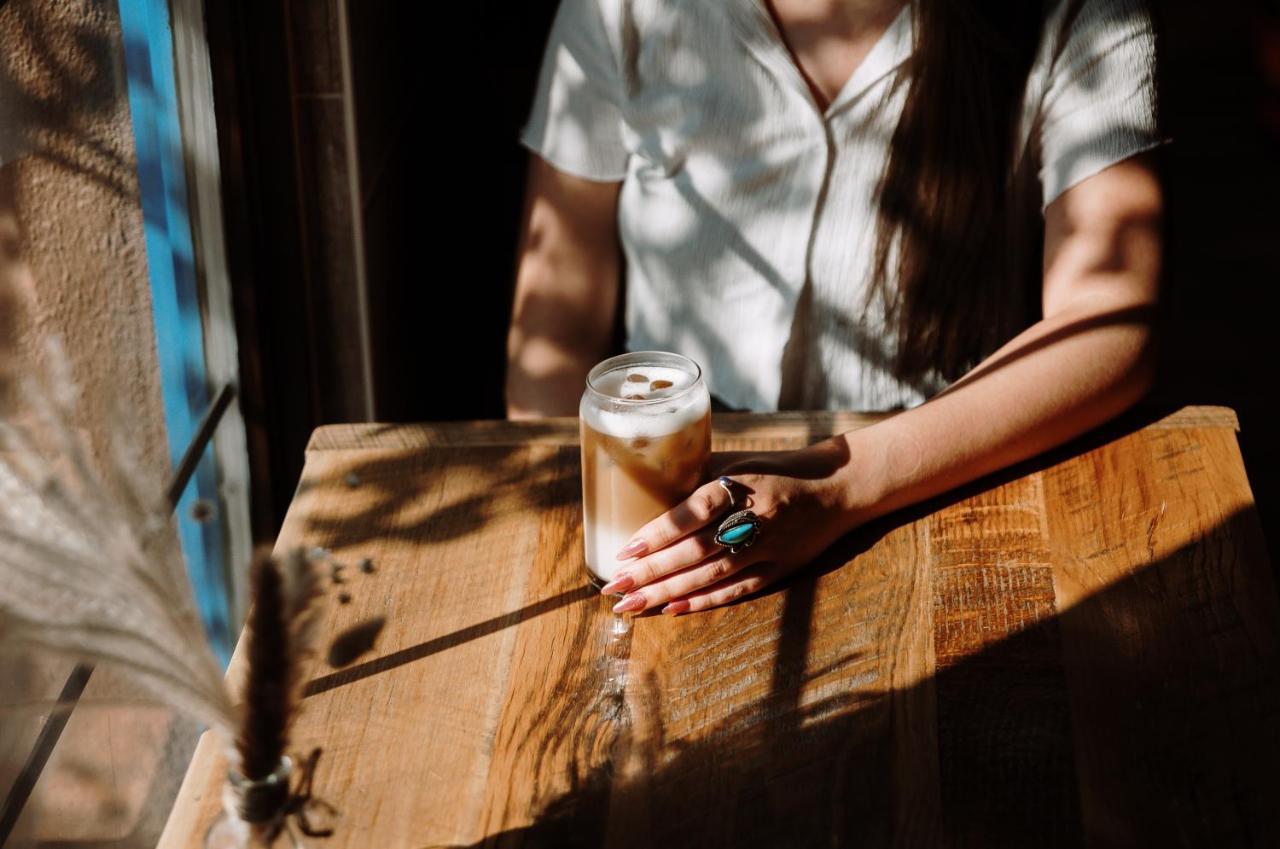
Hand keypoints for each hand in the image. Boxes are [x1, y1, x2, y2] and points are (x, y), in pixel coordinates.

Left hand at [600, 439, 859, 614]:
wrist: (839, 486)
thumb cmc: (778, 469)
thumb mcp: (739, 462)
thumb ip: (699, 476)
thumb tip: (648, 488)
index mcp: (743, 486)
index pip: (694, 513)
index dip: (658, 533)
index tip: (625, 549)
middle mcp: (756, 518)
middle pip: (696, 550)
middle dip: (651, 571)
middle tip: (615, 586)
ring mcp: (769, 548)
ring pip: (711, 575)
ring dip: (668, 592)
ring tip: (632, 604)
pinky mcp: (780, 569)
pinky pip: (737, 590)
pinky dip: (703, 602)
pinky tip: (672, 610)